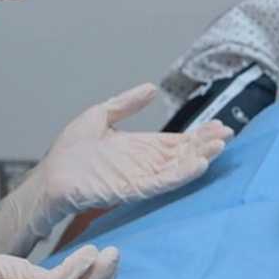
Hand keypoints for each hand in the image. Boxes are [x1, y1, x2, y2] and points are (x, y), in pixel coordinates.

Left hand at [0, 83, 232, 258]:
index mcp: (142, 148)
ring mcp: (141, 178)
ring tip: (220, 146)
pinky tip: (199, 164)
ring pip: (178, 169)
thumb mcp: (100, 116)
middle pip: (184, 155)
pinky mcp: (132, 190)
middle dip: (206, 145)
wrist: (49, 177)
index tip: (220, 125)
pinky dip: (182, 174)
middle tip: (229, 134)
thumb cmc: (69, 153)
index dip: (199, 135)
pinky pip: (162, 183)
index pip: (178, 142)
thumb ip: (126, 104)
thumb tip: (152, 88)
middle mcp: (146, 165)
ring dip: (200, 158)